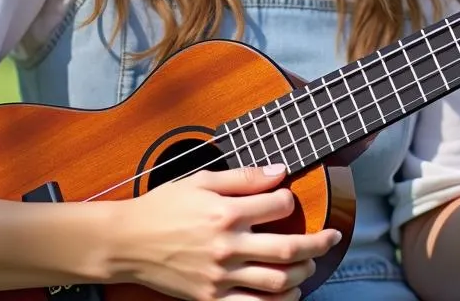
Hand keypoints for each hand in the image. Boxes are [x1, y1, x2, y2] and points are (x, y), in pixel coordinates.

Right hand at [112, 164, 339, 300]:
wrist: (127, 243)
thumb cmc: (162, 207)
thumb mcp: (200, 180)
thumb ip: (243, 176)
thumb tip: (279, 171)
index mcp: (225, 211)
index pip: (277, 206)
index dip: (290, 200)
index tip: (289, 199)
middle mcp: (226, 246)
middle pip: (287, 248)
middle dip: (318, 243)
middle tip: (333, 237)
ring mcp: (220, 276)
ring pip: (277, 281)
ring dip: (302, 273)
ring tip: (310, 263)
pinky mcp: (211, 298)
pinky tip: (289, 294)